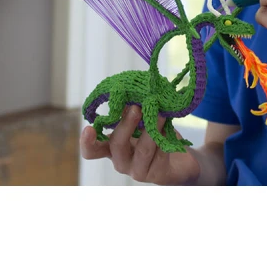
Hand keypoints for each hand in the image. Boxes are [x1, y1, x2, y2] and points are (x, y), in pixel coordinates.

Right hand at [80, 105, 200, 184]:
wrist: (179, 160)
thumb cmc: (154, 136)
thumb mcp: (141, 121)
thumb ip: (132, 110)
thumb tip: (130, 93)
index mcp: (112, 147)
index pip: (92, 150)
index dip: (87, 142)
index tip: (89, 128)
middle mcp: (121, 160)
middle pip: (116, 146)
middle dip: (126, 125)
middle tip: (136, 108)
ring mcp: (138, 169)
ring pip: (143, 150)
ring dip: (151, 129)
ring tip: (160, 112)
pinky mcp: (157, 174)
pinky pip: (161, 154)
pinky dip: (165, 138)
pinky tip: (170, 127)